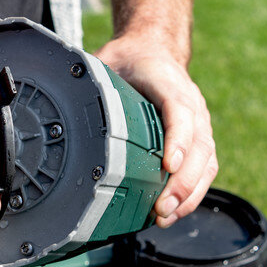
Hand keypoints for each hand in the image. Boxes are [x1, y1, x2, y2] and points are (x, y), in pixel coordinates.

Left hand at [95, 35, 216, 227]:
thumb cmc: (130, 62)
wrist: (154, 50)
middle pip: (199, 146)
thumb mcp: (107, 62)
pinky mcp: (200, 138)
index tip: (168, 164)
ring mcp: (200, 122)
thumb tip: (59, 105)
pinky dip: (192, 194)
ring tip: (166, 216)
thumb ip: (89, 83)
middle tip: (161, 207)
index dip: (178, 139)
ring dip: (188, 194)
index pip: (180, 111)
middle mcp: (192, 104)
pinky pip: (205, 169)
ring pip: (206, 162)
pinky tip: (173, 213)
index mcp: (168, 82)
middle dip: (182, 181)